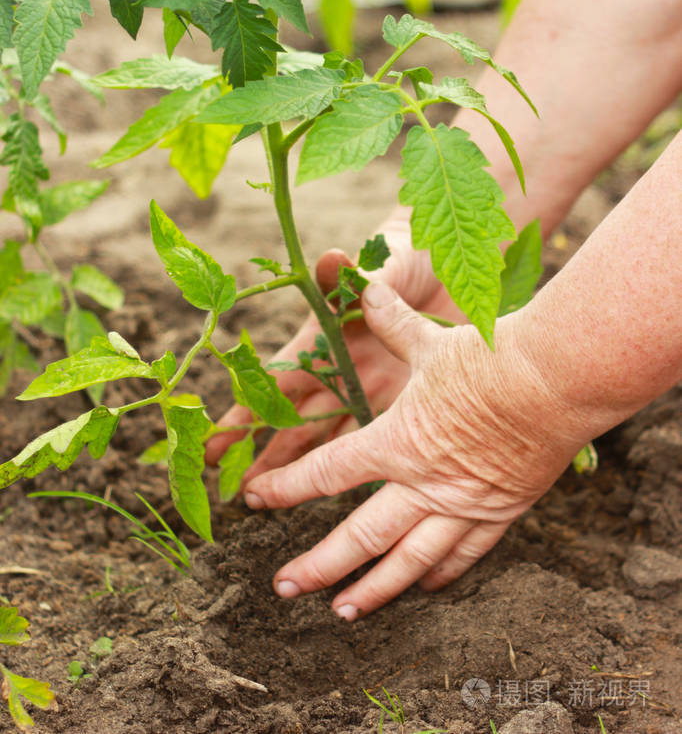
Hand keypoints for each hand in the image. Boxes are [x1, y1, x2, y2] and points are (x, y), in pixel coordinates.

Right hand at [205, 222, 457, 473]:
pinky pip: (380, 435)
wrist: (457, 258)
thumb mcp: (385, 265)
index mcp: (329, 336)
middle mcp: (344, 366)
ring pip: (328, 435)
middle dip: (264, 452)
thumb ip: (358, 277)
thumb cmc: (411, 254)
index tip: (218, 438)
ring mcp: (373, 384)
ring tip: (268, 499)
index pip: (279, 379)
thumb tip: (330, 258)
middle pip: (295, 417)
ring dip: (300, 467)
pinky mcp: (407, 395)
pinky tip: (341, 493)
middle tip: (232, 488)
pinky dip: (360, 463)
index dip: (248, 409)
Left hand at [242, 283, 591, 617]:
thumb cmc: (488, 357)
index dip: (286, 487)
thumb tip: (358, 282)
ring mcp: (460, 505)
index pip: (326, 471)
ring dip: (372, 589)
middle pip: (358, 535)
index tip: (257, 500)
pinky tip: (422, 589)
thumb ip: (390, 318)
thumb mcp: (430, 338)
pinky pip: (462, 554)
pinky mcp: (498, 513)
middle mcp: (421, 482)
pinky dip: (439, 575)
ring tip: (343, 611)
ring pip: (407, 561)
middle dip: (317, 564)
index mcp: (395, 440)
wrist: (555, 382)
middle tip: (284, 585)